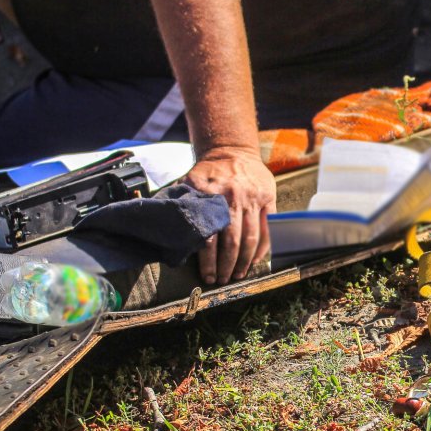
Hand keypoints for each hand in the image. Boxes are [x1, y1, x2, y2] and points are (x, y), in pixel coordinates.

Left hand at [184, 147, 274, 284]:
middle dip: (226, 266)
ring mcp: (252, 198)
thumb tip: (162, 228)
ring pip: (250, 238)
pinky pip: (268, 229)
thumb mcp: (188, 181)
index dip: (208, 260)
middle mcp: (232, 197)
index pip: (208, 235)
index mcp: (208, 194)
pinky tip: (255, 261)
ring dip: (244, 262)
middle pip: (231, 241)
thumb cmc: (208, 172)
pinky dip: (262, 248)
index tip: (206, 276)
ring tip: (237, 275)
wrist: (232, 149)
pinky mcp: (268, 199)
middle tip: (222, 280)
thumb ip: (179, 204)